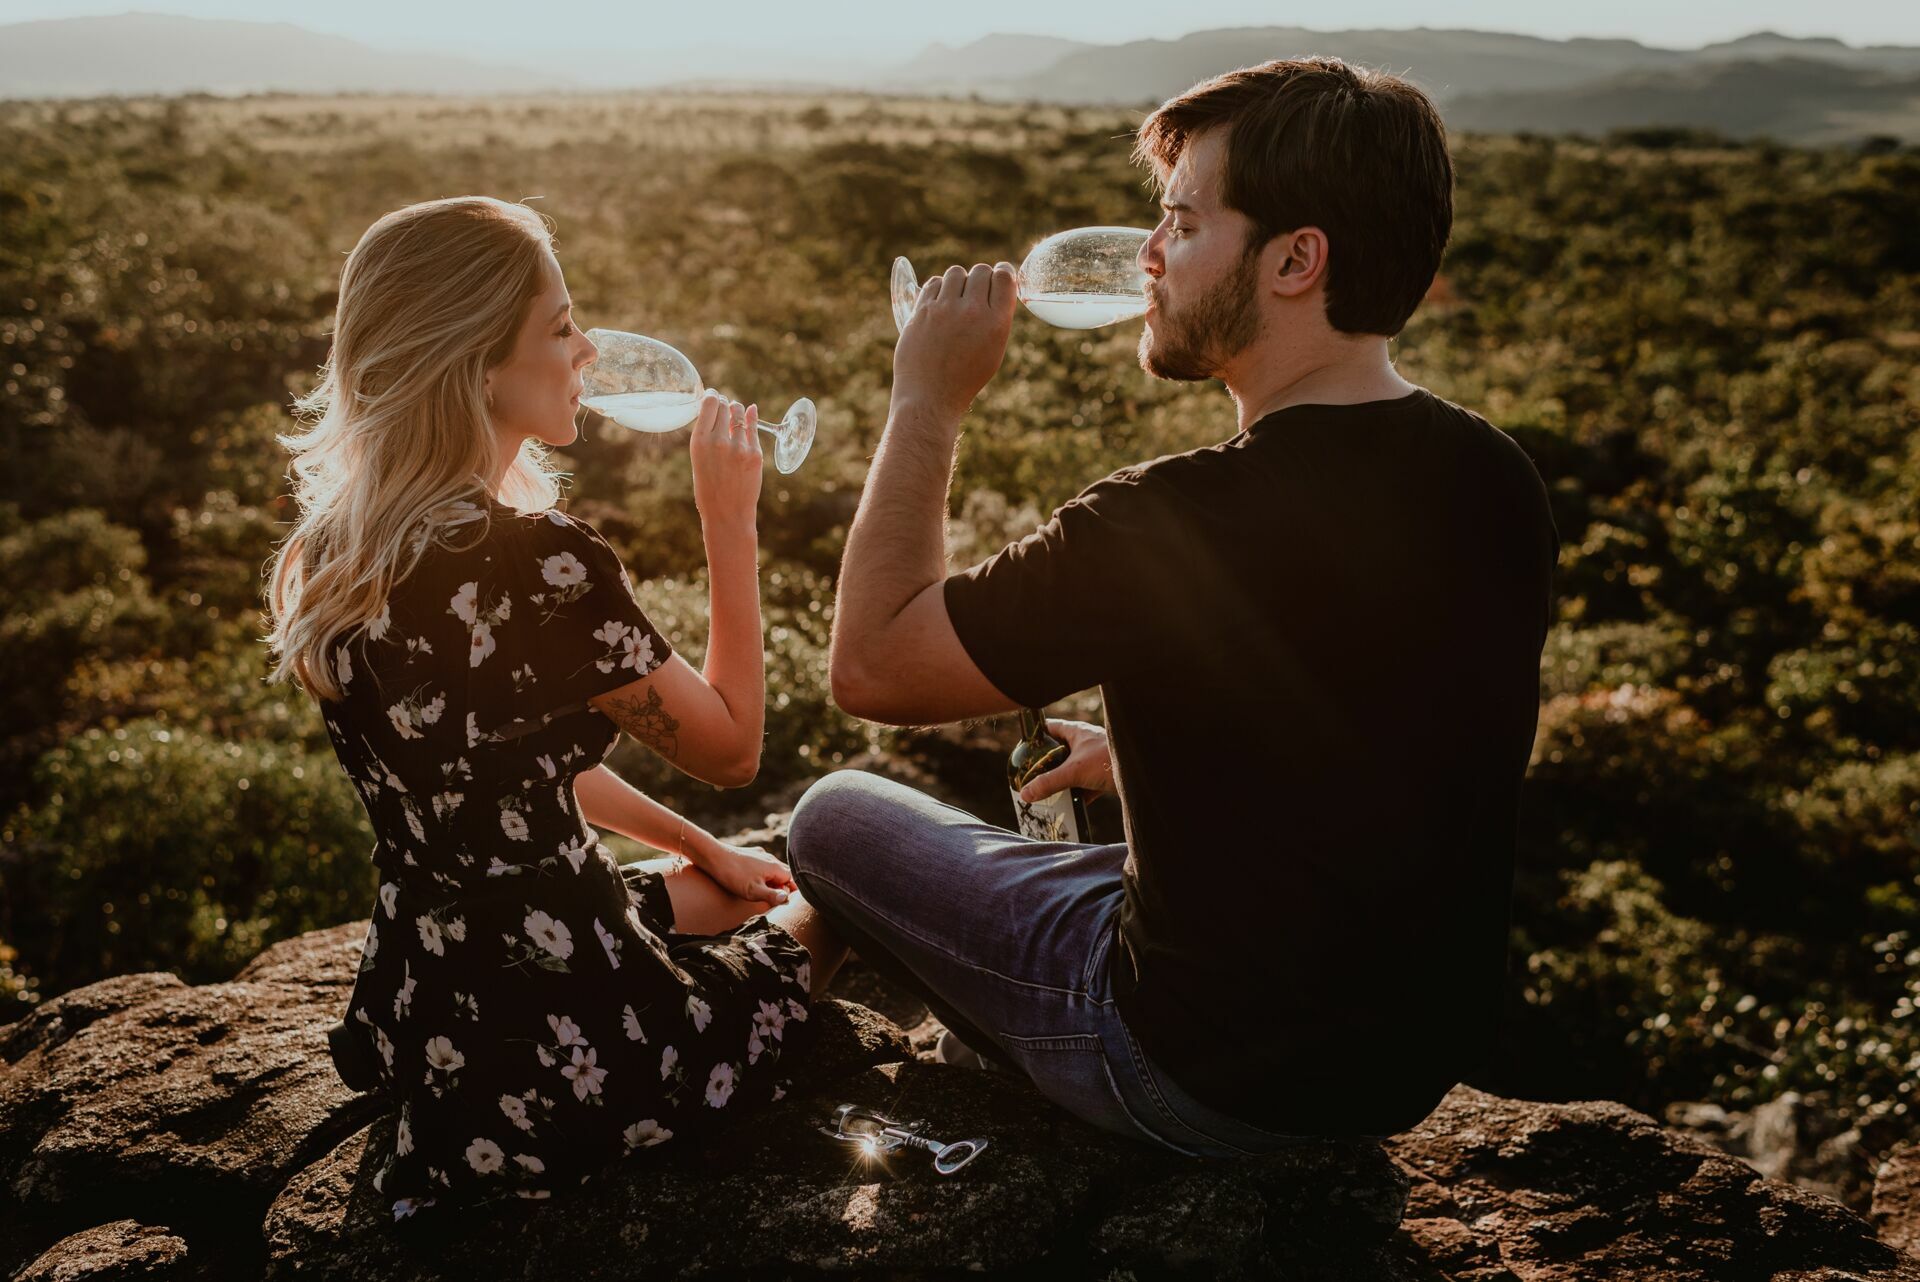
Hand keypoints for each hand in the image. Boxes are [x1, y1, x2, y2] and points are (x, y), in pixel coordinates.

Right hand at [690, 391, 762, 527]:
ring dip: (737, 409)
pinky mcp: (755, 454)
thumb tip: (717, 412)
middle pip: (725, 406)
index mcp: (699, 442)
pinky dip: (751, 417)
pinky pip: (754, 427)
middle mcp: (719, 441)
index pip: (709, 404)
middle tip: (724, 405)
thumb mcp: (699, 460)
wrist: (727, 514)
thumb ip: (707, 437)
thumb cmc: (709, 489)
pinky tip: (751, 411)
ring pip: (740, 413)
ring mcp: (739, 447)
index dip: (712, 396)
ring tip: (735, 411)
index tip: (713, 395)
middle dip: (724, 403)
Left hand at [697, 839, 795, 907]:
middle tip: (774, 898)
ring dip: (772, 879)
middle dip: (782, 885)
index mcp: (775, 866)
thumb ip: (771, 896)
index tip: (782, 901)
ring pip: (772, 868)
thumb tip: (787, 899)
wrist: (713, 856)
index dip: (789, 891)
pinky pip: (761, 865)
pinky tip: (752, 879)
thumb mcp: (753, 891)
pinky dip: (762, 873)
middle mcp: (770, 858)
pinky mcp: (749, 854)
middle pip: (783, 873)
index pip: (792, 880)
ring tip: (764, 891)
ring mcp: (759, 855)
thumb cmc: (734, 875)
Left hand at [893, 261, 1017, 422]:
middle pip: (981, 270)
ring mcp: (945, 310)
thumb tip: (993, 290)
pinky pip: (933, 283)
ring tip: (954, 299)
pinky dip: (937, 289)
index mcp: (996, 323)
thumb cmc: (964, 379)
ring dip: (957, 282)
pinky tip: (938, 304)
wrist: (930, 397)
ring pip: (955, 273)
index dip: (1002, 272)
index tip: (998, 275)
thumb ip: (996, 319)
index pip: (1004, 277)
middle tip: (974, 292)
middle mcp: (972, 312)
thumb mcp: (993, 351)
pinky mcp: (922, 311)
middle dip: (980, 278)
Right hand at [1019, 718, 1113, 802]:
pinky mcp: (1105, 774)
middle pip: (1060, 751)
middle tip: (1032, 776)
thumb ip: (1048, 783)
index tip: (1023, 748)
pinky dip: (1078, 794)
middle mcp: (1086, 743)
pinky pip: (1086, 784)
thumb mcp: (1073, 772)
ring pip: (1073, 769)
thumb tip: (1025, 794)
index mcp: (1077, 732)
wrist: (1142, 775)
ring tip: (1047, 793)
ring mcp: (1096, 759)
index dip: (1036, 735)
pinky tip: (1069, 806)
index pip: (1050, 728)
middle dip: (1047, 765)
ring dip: (1062, 781)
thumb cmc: (1108, 762)